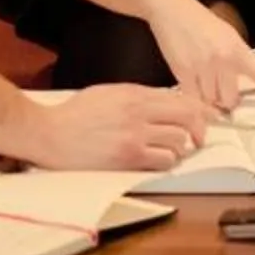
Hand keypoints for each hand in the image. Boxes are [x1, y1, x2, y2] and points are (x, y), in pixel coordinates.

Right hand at [18, 82, 211, 171]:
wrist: (49, 133)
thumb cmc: (74, 115)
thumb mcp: (107, 93)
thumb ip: (136, 97)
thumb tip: (162, 104)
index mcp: (134, 93)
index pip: (181, 99)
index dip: (199, 111)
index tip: (205, 120)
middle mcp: (139, 111)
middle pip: (188, 117)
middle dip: (198, 130)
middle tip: (197, 140)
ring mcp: (135, 134)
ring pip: (180, 141)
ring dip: (179, 148)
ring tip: (168, 151)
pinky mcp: (129, 156)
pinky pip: (164, 160)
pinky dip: (165, 162)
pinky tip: (155, 161)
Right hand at [147, 0, 254, 112]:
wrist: (173, 9)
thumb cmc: (203, 24)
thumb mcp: (229, 37)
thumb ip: (241, 59)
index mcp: (237, 49)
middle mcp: (222, 60)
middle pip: (231, 100)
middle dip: (227, 100)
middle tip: (221, 90)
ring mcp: (202, 67)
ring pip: (211, 102)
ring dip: (209, 100)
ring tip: (203, 83)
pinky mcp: (182, 72)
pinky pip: (192, 98)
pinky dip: (194, 98)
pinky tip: (193, 87)